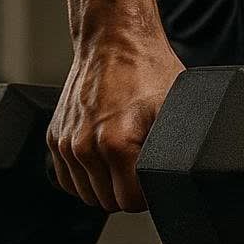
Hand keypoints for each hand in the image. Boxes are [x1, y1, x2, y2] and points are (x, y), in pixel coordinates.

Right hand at [48, 37, 180, 211]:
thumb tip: (190, 174)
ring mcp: (65, 143)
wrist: (114, 41)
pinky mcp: (54, 137)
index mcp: (115, 145)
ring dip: (105, 184)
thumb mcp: (177, 108)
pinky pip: (68, 179)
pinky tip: (103, 158)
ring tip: (123, 158)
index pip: (130, 203)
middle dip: (127, 190)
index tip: (154, 177)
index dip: (147, 195)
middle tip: (141, 165)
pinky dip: (85, 176)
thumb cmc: (148, 71)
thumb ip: (181, 147)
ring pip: (87, 194)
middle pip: (108, 202)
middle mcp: (85, 147)